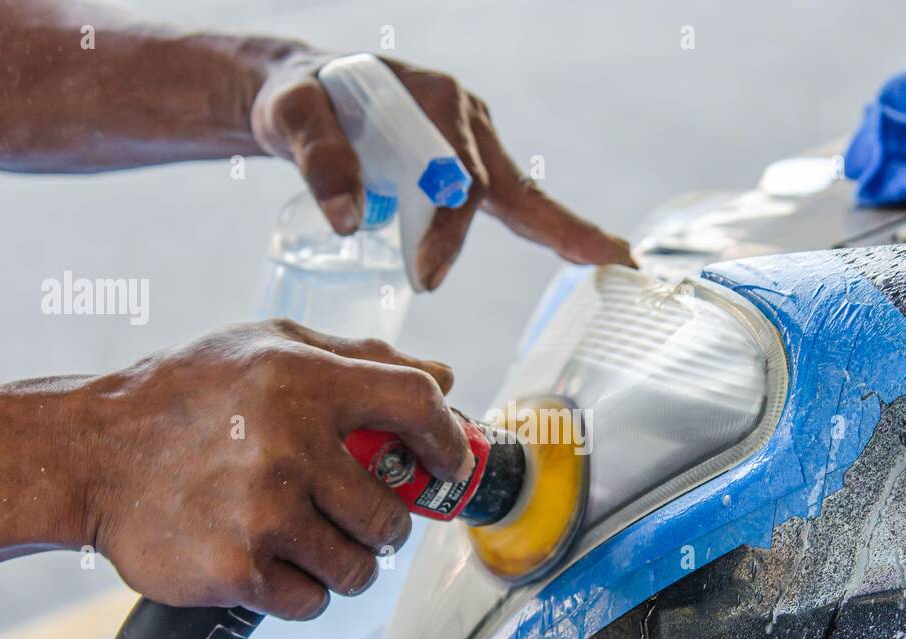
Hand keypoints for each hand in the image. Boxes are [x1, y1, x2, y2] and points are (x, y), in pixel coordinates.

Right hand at [84, 320, 471, 619]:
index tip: (448, 467)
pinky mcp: (238, 570)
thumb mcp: (266, 347)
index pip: (416, 406)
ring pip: (360, 567)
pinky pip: (313, 601)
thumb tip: (447, 379)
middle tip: (354, 516)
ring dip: (346, 563)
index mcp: (304, 381)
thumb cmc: (187, 395)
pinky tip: (272, 565)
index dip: (448, 442)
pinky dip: (303, 592)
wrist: (89, 455)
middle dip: (383, 524)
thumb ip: (357, 358)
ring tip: (310, 542)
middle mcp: (290, 446)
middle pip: (392, 514)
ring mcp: (265, 514)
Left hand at [251, 53, 635, 289]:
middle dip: (543, 231)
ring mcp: (472, 142)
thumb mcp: (291, 112)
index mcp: (432, 101)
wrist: (304, 93)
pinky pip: (513, 201)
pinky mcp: (469, 165)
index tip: (425, 277)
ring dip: (559, 229)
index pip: (453, 177)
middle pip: (503, 188)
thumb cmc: (298, 99)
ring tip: (614, 257)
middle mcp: (465, 119)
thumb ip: (316, 155)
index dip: (447, 231)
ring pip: (518, 194)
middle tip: (575, 273)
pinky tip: (595, 252)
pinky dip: (552, 227)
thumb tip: (349, 220)